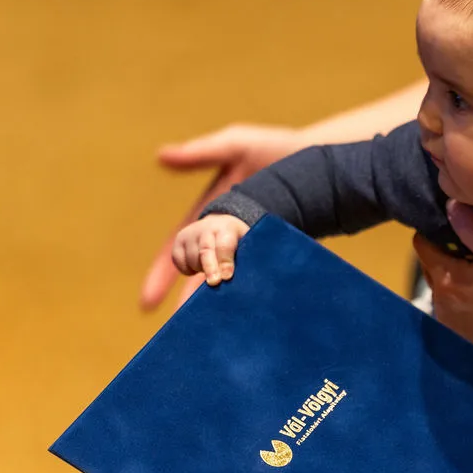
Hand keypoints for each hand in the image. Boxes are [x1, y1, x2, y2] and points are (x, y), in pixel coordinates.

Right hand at [140, 124, 306, 309]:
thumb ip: (203, 152)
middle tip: (182, 326)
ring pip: (228, 279)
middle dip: (188, 299)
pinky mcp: (278, 250)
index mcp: (212, 214)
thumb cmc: (276, 147)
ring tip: (213, 326)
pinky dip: (251, 293)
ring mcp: (254, 244)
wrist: (323, 158)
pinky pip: (260, 277)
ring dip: (219, 301)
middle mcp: (227, 233)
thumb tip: (162, 156)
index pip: (179, 249)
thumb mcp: (238, 145)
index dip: (162, 275)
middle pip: (201, 273)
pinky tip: (249, 313)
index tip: (149, 301)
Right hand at [172, 214, 250, 285]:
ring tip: (214, 269)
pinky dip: (189, 269)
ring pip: (193, 260)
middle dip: (210, 268)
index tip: (227, 276)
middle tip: (214, 283)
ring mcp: (190, 234)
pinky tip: (199, 265)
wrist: (218, 225)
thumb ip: (248, 258)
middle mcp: (206, 229)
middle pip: (205, 251)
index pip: (224, 245)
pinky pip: (181, 263)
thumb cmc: (237, 242)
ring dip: (202, 270)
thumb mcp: (246, 244)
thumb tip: (253, 278)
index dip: (225, 261)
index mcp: (227, 228)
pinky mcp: (178, 242)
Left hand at [413, 200, 472, 392]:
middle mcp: (440, 304)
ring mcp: (450, 324)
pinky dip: (462, 293)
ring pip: (441, 286)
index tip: (456, 217)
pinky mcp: (463, 339)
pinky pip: (452, 306)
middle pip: (430, 265)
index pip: (421, 244)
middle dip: (444, 248)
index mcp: (447, 281)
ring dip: (454, 272)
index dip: (436, 226)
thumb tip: (451, 203)